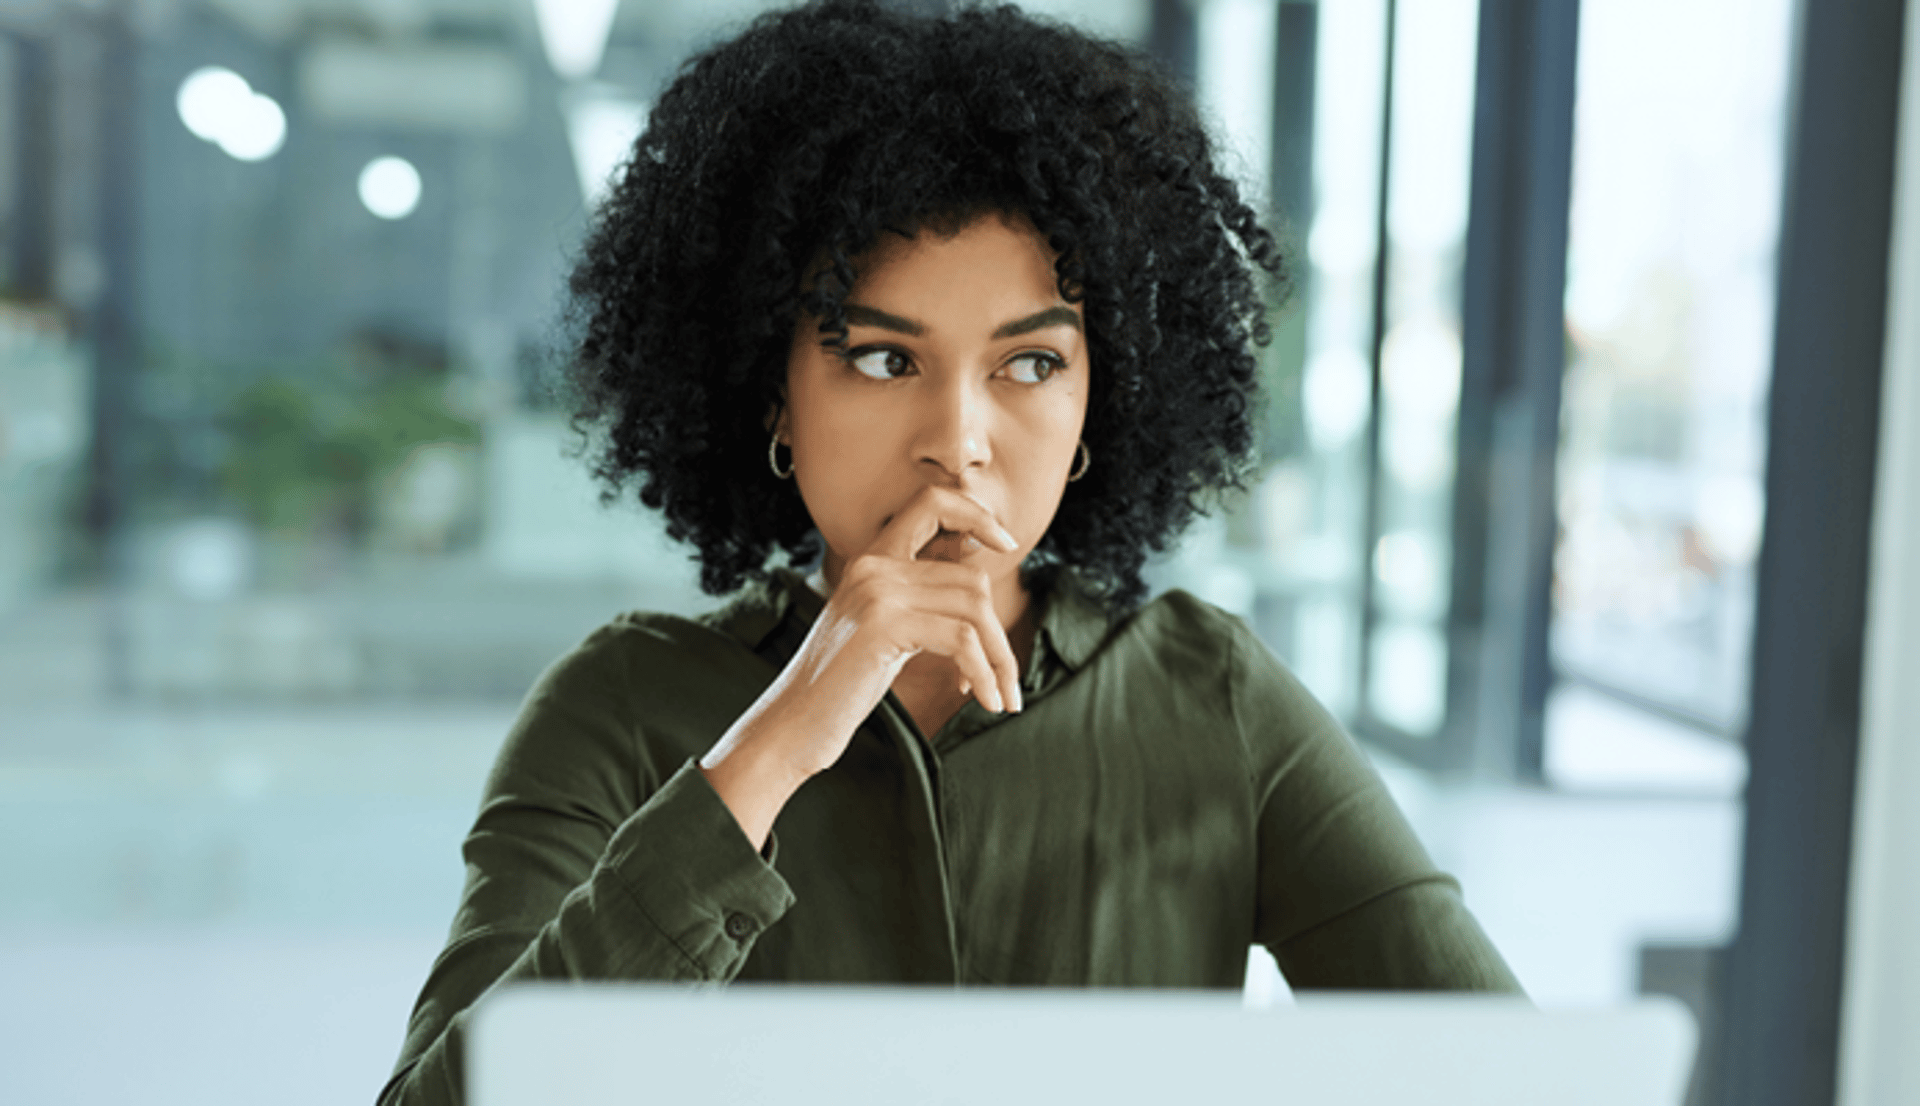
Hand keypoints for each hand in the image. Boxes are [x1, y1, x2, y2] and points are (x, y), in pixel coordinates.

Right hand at [700, 485, 1022, 846]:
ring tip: (1003, 697)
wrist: (792, 725)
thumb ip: (919, 601)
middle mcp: (873, 566)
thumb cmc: (840, 687)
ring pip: (974, 609)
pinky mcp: (882, 625)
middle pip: (971, 578)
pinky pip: (962, 639)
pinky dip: (985, 673)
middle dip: (1000, 635)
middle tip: (1009, 680)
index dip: (976, 513)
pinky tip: (985, 700)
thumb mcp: (883, 631)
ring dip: (1000, 659)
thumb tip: (978, 592)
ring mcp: (876, 592)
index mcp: (872, 560)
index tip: (1006, 543)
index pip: (932, 501)